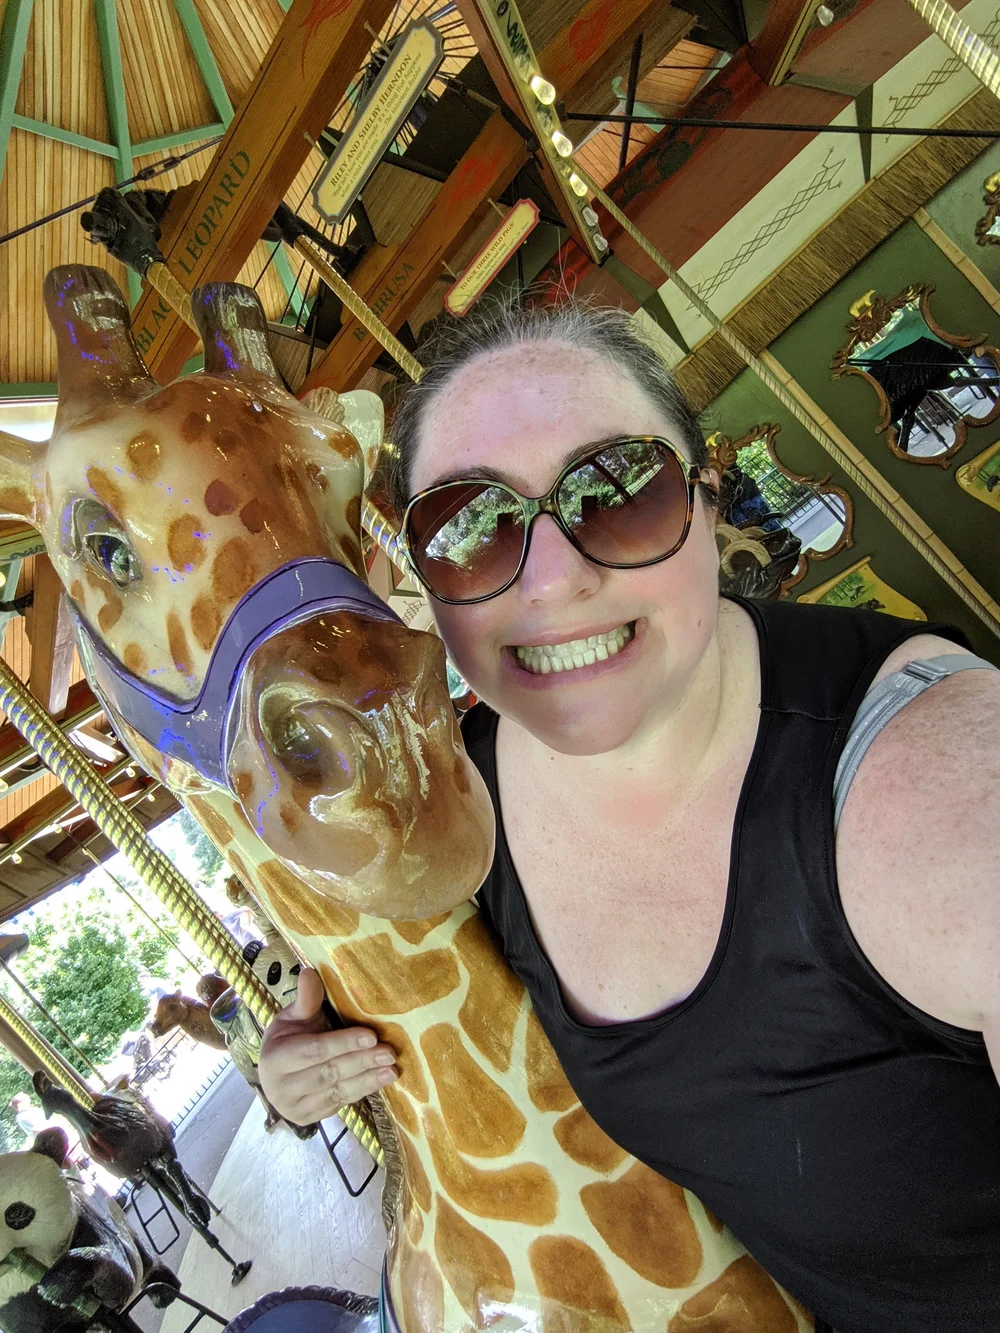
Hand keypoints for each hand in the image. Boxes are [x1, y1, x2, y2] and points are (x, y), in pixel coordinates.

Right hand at [257, 968, 396, 1124]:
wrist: (274, 1075)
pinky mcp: (310, 1118)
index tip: (370, 1036)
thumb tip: (309, 972)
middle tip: (389, 1053)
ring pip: (337, 1092)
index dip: (343, 1043)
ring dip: (367, 1081)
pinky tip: (380, 1081)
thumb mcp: (290, 1017)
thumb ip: (305, 1000)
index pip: (315, 1050)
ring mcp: (296, 1107)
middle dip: (361, 1062)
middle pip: (329, 1073)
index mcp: (276, 1058)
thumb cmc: (287, 1038)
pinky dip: (362, 1091)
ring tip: (392, 1070)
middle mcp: (282, 1087)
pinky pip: (340, 1104)